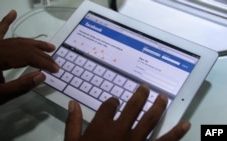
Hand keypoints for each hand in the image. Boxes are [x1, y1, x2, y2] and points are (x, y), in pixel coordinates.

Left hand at [0, 10, 58, 109]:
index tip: (56, 69)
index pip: (27, 56)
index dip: (44, 62)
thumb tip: (42, 76)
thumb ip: (21, 86)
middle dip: (42, 55)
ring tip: (49, 47)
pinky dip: (6, 22)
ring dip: (34, 43)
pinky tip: (13, 13)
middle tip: (55, 62)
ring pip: (17, 40)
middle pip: (25, 47)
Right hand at [64, 85, 190, 140]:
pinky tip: (186, 124)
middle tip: (146, 87)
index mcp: (102, 126)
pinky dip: (176, 133)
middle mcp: (121, 129)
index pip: (110, 105)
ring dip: (158, 106)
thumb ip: (73, 123)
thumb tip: (72, 103)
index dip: (112, 102)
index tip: (114, 102)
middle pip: (133, 106)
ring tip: (163, 97)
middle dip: (140, 95)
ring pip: (150, 119)